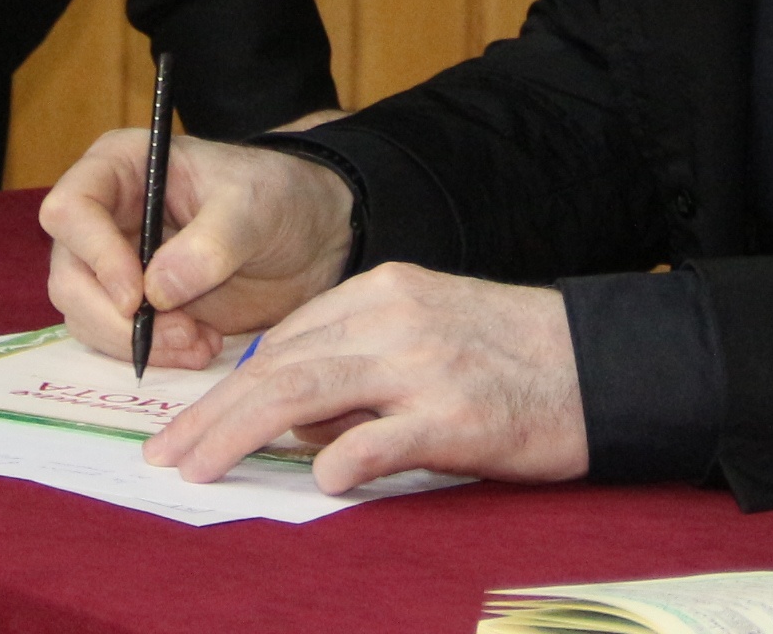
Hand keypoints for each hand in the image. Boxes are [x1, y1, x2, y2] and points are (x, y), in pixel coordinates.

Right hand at [38, 129, 351, 369]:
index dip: (95, 256)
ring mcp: (115, 264)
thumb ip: (210, 244)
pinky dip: (153, 354)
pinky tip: (201, 346)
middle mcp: (105, 215)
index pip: (71, 209)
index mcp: (121, 168)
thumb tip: (157, 290)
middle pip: (68, 274)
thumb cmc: (278, 196)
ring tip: (199, 342)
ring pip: (85, 315)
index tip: (139, 297)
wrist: (311, 236)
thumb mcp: (254, 208)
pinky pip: (116, 341)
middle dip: (115, 317)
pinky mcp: (135, 307)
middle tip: (178, 334)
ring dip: (137, 343)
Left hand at [144, 262, 587, 492]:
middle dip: (213, 415)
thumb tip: (296, 426)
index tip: (190, 427)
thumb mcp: (428, 335)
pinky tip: (318, 482)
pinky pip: (380, 437)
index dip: (230, 388)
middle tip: (167, 457)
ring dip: (240, 434)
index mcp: (383, 291)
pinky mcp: (459, 415)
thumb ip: (362, 364)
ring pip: (306, 391)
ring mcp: (424, 365)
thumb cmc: (515, 359)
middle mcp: (394, 318)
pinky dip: (342, 459)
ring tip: (200, 472)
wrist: (605, 363)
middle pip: (279, 365)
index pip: (285, 340)